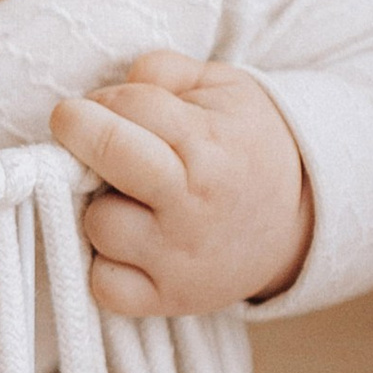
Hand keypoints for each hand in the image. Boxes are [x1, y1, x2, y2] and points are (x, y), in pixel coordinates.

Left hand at [49, 52, 313, 317]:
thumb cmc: (244, 145)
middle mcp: (193, 204)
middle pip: (109, 154)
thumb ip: (165, 72)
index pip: (132, 105)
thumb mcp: (222, 89)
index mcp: (210, 144)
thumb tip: (110, 89)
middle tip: (73, 125)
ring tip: (126, 199)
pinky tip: (127, 244)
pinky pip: (105, 286)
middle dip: (77, 129)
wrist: (299, 222)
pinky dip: (105, 266)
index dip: (102, 99)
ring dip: (99, 208)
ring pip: (99, 224)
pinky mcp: (169, 300)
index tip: (96, 105)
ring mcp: (180, 258)